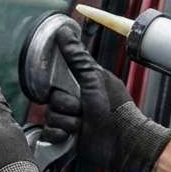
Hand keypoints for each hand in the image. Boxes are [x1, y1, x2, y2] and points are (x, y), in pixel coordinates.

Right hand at [44, 24, 170, 171]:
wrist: (122, 141)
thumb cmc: (114, 107)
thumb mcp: (94, 77)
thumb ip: (77, 57)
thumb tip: (64, 30)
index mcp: (81, 85)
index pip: (56, 80)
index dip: (58, 84)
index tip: (67, 88)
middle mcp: (74, 102)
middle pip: (52, 99)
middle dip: (66, 105)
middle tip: (83, 109)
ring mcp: (69, 121)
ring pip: (50, 117)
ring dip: (67, 122)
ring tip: (83, 125)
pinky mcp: (65, 138)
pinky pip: (48, 133)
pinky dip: (59, 135)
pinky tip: (71, 136)